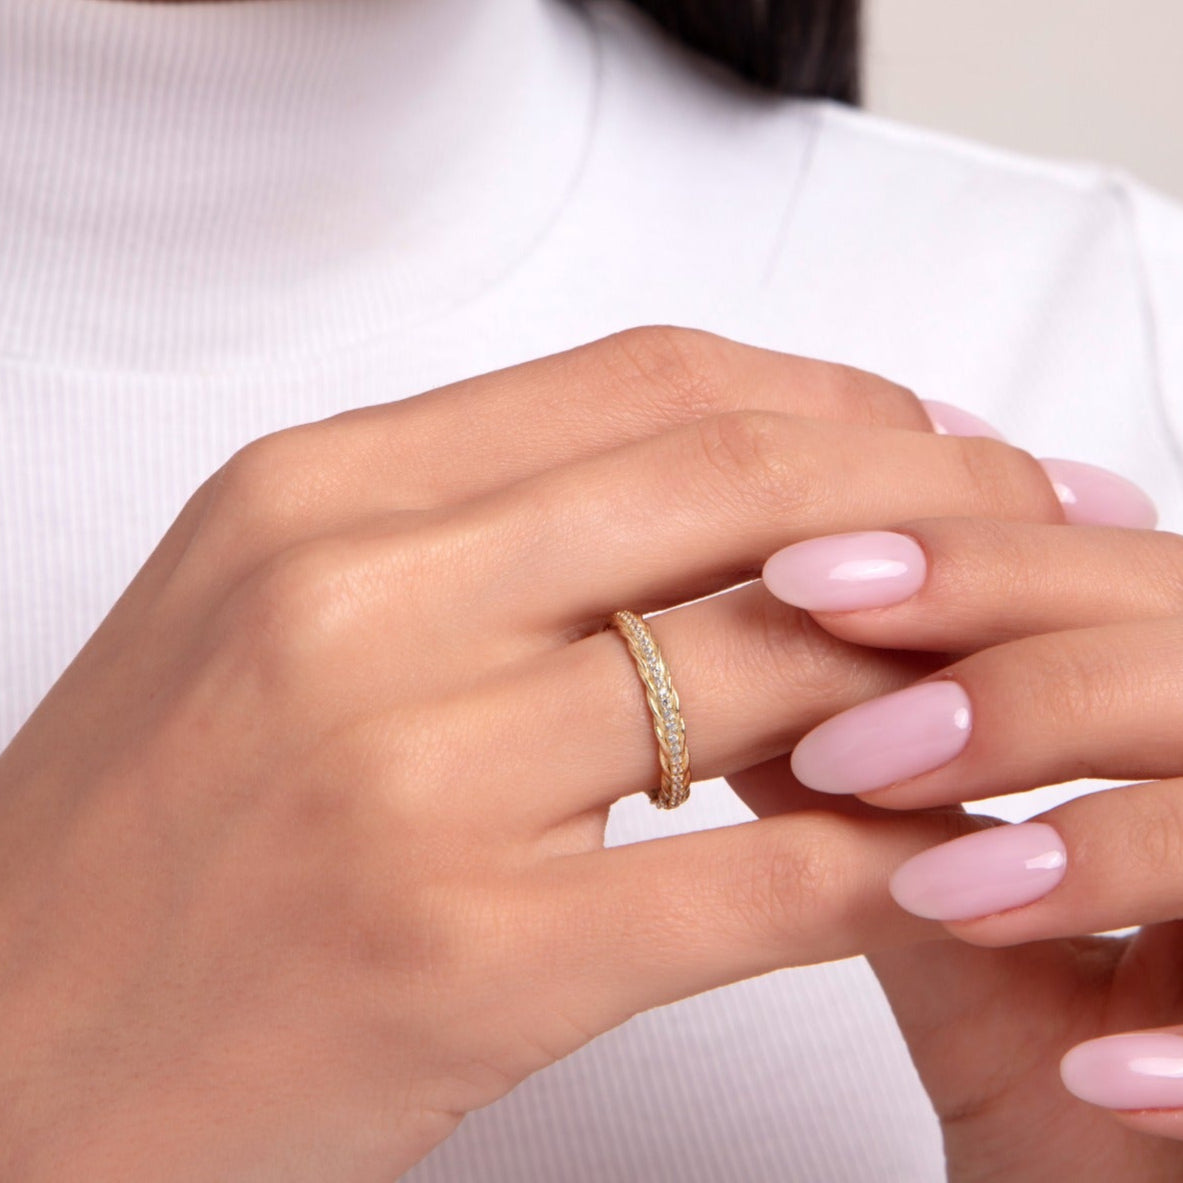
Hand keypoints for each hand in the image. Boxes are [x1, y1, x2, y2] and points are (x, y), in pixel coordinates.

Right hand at [0, 329, 1067, 1179]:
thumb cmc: (143, 842)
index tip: (923, 442)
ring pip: (774, 665)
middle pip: (737, 485)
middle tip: (1030, 527)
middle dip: (931, 496)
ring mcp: (412, 776)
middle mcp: (358, 604)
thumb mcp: (278, 618)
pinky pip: (763, 874)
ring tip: (999, 682)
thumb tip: (711, 504)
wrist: (5, 1055)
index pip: (650, 383)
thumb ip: (480, 539)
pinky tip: (948, 844)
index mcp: (311, 498)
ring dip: (928, 668)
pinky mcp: (469, 956)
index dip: (832, 400)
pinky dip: (890, 848)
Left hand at [759, 510, 1182, 1180]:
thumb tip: (734, 684)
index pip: (1104, 586)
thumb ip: (872, 804)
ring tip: (938, 894)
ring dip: (1101, 845)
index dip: (968, 565)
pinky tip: (1094, 1078)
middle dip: (1016, 683)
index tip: (798, 580)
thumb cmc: (1069, 1074)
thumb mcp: (959, 917)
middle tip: (846, 748)